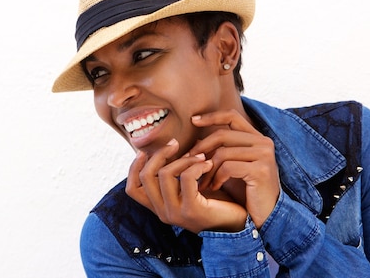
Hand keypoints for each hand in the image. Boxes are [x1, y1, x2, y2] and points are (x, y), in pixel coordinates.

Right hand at [126, 139, 247, 233]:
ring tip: (200, 155)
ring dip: (184, 158)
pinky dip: (196, 165)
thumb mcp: (188, 188)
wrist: (238, 226)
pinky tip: (208, 164)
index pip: (132, 189)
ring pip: (165, 173)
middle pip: (146, 176)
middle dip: (159, 154)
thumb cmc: (215, 203)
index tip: (147, 150)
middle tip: (175, 143)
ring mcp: (175, 213)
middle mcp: (162, 213)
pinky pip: (186, 177)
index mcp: (159, 207)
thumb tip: (167, 145)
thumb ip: (175, 174)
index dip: (134, 166)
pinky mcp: (192, 210)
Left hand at [187, 109, 279, 227]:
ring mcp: (264, 155)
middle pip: (222, 134)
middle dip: (201, 148)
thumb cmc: (246, 193)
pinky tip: (214, 187)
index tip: (193, 121)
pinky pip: (228, 167)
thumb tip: (196, 139)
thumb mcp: (230, 169)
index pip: (232, 116)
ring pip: (223, 152)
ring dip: (207, 169)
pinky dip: (216, 178)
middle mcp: (263, 142)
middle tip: (188, 161)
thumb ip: (218, 152)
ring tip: (201, 182)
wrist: (266, 217)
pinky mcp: (261, 170)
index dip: (211, 116)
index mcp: (257, 138)